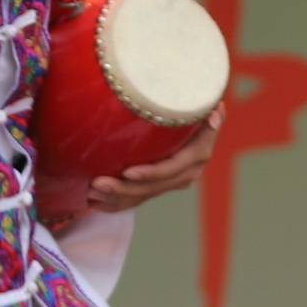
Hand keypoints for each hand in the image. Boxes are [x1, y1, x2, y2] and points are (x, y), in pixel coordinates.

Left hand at [82, 107, 223, 214]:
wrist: (191, 116)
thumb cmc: (190, 102)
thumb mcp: (200, 104)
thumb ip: (205, 108)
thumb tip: (215, 114)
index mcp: (198, 153)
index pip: (173, 168)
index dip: (151, 173)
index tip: (127, 172)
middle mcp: (187, 172)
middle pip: (153, 187)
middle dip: (124, 189)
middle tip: (97, 183)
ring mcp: (172, 182)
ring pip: (142, 196)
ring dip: (115, 198)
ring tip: (90, 193)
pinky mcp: (158, 186)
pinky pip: (136, 201)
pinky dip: (115, 204)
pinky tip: (95, 203)